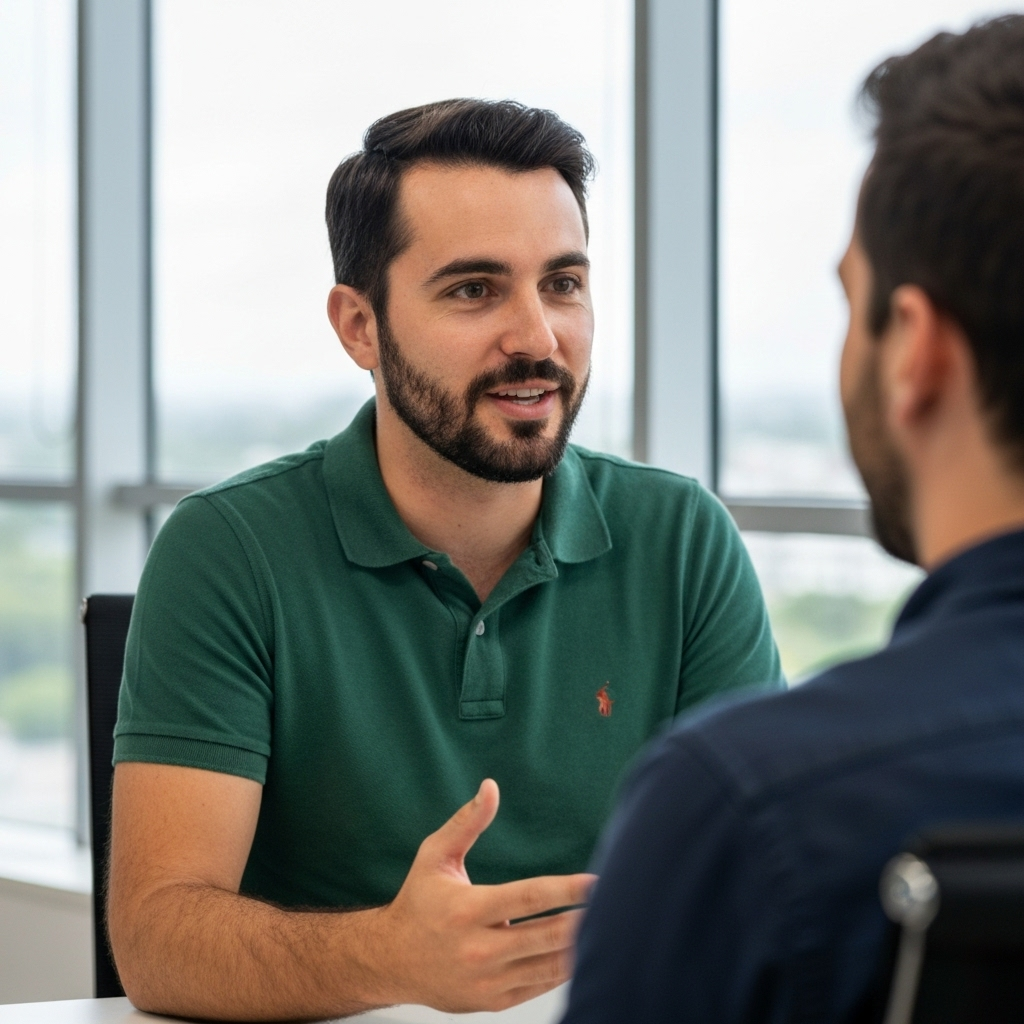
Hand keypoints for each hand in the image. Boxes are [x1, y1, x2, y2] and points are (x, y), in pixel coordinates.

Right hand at [367, 779, 595, 1012]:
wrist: (390, 961)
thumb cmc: (417, 902)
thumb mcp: (434, 856)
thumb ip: (466, 822)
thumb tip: (490, 787)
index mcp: (466, 910)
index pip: (529, 898)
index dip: (567, 890)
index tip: (596, 883)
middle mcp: (478, 949)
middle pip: (546, 936)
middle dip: (584, 922)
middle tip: (618, 906)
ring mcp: (487, 980)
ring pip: (548, 966)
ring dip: (580, 948)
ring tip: (609, 928)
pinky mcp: (493, 1001)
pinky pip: (539, 986)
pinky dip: (563, 970)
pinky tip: (580, 951)